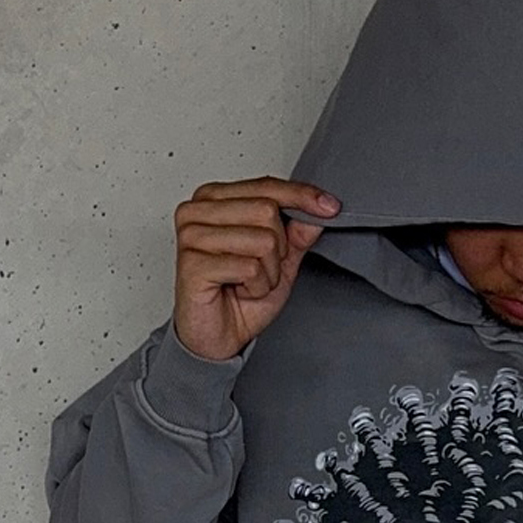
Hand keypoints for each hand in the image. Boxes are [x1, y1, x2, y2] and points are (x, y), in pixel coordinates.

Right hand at [171, 176, 340, 360]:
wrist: (218, 337)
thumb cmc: (239, 298)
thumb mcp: (281, 262)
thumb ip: (297, 234)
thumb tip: (319, 211)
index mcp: (214, 199)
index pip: (266, 185)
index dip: (302, 196)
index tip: (331, 206)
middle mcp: (197, 211)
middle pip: (267, 210)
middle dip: (278, 249)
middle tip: (259, 270)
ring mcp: (191, 235)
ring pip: (262, 240)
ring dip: (267, 272)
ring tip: (247, 283)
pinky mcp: (191, 263)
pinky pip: (249, 267)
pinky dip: (255, 287)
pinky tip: (237, 291)